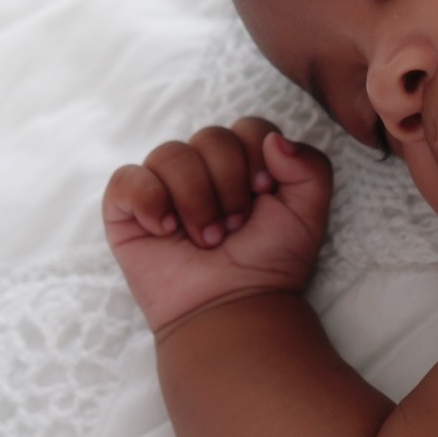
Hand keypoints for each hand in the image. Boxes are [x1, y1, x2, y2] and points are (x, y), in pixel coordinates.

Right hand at [103, 116, 331, 334]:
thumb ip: (311, 166)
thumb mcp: (309, 213)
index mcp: (242, 161)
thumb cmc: (269, 264)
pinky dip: (149, 201)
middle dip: (229, 185)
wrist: (234, 310)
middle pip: (211, 136)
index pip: (248, 127)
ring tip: (206, 239)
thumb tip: (273, 140)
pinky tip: (166, 230)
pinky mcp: (127, 210)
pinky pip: (126, 179)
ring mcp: (162, 186)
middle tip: (234, 227)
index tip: (263, 195)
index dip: (256, 157)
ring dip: (195, 200)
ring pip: (170, 153)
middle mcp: (201, 167)